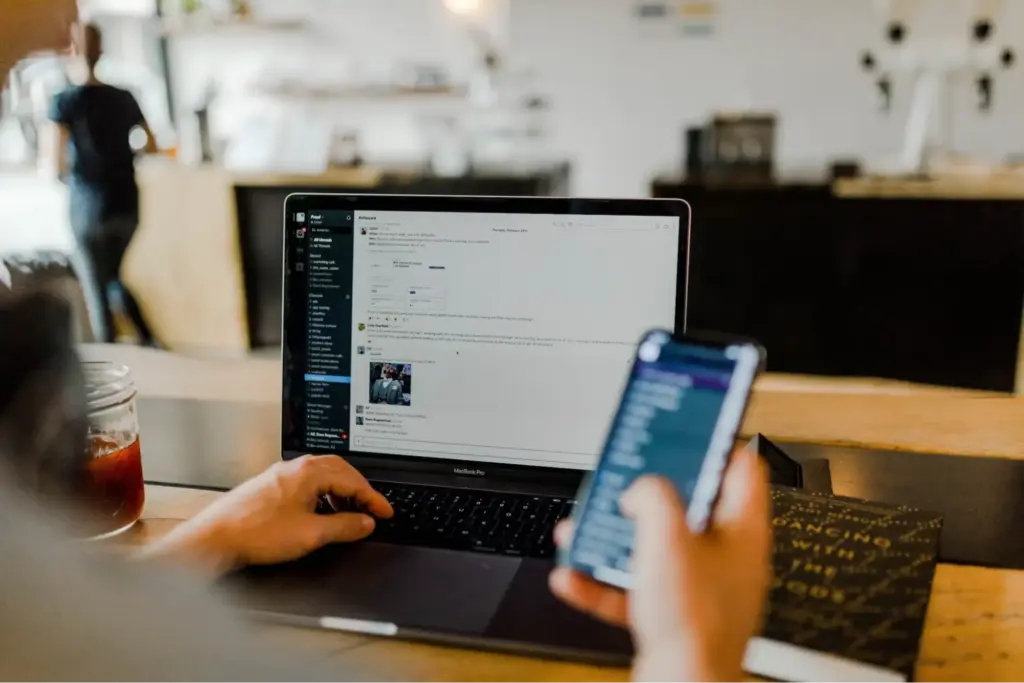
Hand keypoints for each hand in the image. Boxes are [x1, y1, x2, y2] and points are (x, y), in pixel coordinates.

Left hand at [139, 455, 392, 576]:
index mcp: (309, 472)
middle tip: (372, 508)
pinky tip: (320, 514)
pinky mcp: (270, 487)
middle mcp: (295, 468)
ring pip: (322, 476)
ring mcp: (281, 475)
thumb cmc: (256, 533)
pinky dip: (322, 495)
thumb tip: (366, 522)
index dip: (373, 499)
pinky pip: (306, 484)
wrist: (216, 538)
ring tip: (349, 514)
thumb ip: (345, 527)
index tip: (385, 512)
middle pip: (339, 471)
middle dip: (359, 490)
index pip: (353, 480)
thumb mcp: (311, 534)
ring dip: (340, 493)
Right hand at [550, 448, 770, 682]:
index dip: (714, 443)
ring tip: (586, 529)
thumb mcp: (667, 535)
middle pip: (688, 509)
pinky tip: (574, 577)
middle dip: (647, 495)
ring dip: (616, 538)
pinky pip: (634, 589)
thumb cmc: (694, 622)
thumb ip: (652, 496)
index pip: (740, 468)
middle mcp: (727, 559)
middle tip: (625, 480)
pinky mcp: (674, 618)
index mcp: (742, 531)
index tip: (689, 428)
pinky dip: (604, 581)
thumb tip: (640, 490)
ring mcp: (701, 590)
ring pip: (654, 549)